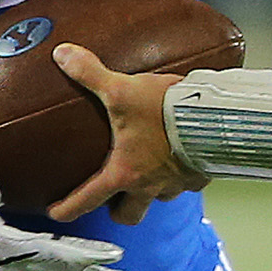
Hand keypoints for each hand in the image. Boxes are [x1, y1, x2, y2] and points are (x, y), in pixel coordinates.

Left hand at [49, 42, 208, 223]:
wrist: (212, 116)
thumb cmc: (166, 111)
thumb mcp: (121, 90)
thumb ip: (90, 73)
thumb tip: (64, 56)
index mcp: (124, 172)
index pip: (87, 200)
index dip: (68, 209)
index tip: (58, 213)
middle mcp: (149, 185)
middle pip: (129, 214)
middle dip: (119, 211)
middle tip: (113, 201)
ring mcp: (176, 183)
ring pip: (160, 198)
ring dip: (153, 191)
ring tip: (151, 173)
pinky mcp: (200, 173)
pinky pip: (189, 182)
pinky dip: (183, 175)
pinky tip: (182, 158)